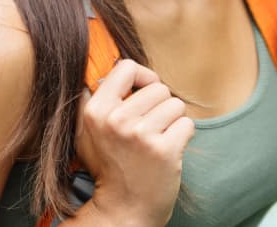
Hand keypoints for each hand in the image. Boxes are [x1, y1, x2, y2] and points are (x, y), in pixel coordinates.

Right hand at [74, 59, 194, 226]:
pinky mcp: (165, 151)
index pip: (126, 67)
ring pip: (175, 104)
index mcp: (96, 111)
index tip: (144, 90)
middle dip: (159, 105)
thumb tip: (113, 65)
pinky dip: (182, 136)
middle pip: (157, 87)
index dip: (141, 76)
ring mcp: (141, 135)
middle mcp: (117, 120)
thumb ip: (96, 97)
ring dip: (172, 121)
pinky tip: (169, 151)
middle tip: (149, 128)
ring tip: (158, 139)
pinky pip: (187, 124)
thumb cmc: (110, 166)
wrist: (124, 210)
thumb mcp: (89, 131)